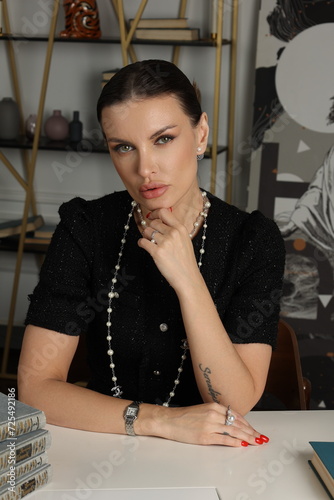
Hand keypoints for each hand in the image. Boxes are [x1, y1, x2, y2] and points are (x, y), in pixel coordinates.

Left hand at [138, 208, 202, 291]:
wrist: (187, 277)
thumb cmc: (185, 260)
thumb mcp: (185, 240)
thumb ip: (174, 229)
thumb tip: (160, 221)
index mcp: (181, 228)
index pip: (164, 212)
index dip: (155, 214)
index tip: (152, 217)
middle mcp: (173, 233)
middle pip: (153, 222)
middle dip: (151, 228)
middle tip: (153, 237)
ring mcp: (165, 242)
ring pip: (147, 231)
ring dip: (146, 237)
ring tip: (152, 244)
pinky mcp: (157, 252)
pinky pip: (142, 242)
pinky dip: (141, 243)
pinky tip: (146, 247)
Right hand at [142, 402, 267, 446]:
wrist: (169, 420)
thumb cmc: (185, 416)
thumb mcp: (203, 410)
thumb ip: (217, 414)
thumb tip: (232, 423)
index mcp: (214, 406)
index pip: (236, 415)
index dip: (248, 424)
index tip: (255, 430)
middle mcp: (214, 414)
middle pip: (238, 424)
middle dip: (251, 432)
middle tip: (261, 438)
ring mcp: (210, 425)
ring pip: (234, 431)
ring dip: (247, 437)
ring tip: (256, 442)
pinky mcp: (205, 436)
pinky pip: (224, 439)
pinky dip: (235, 442)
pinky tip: (242, 445)